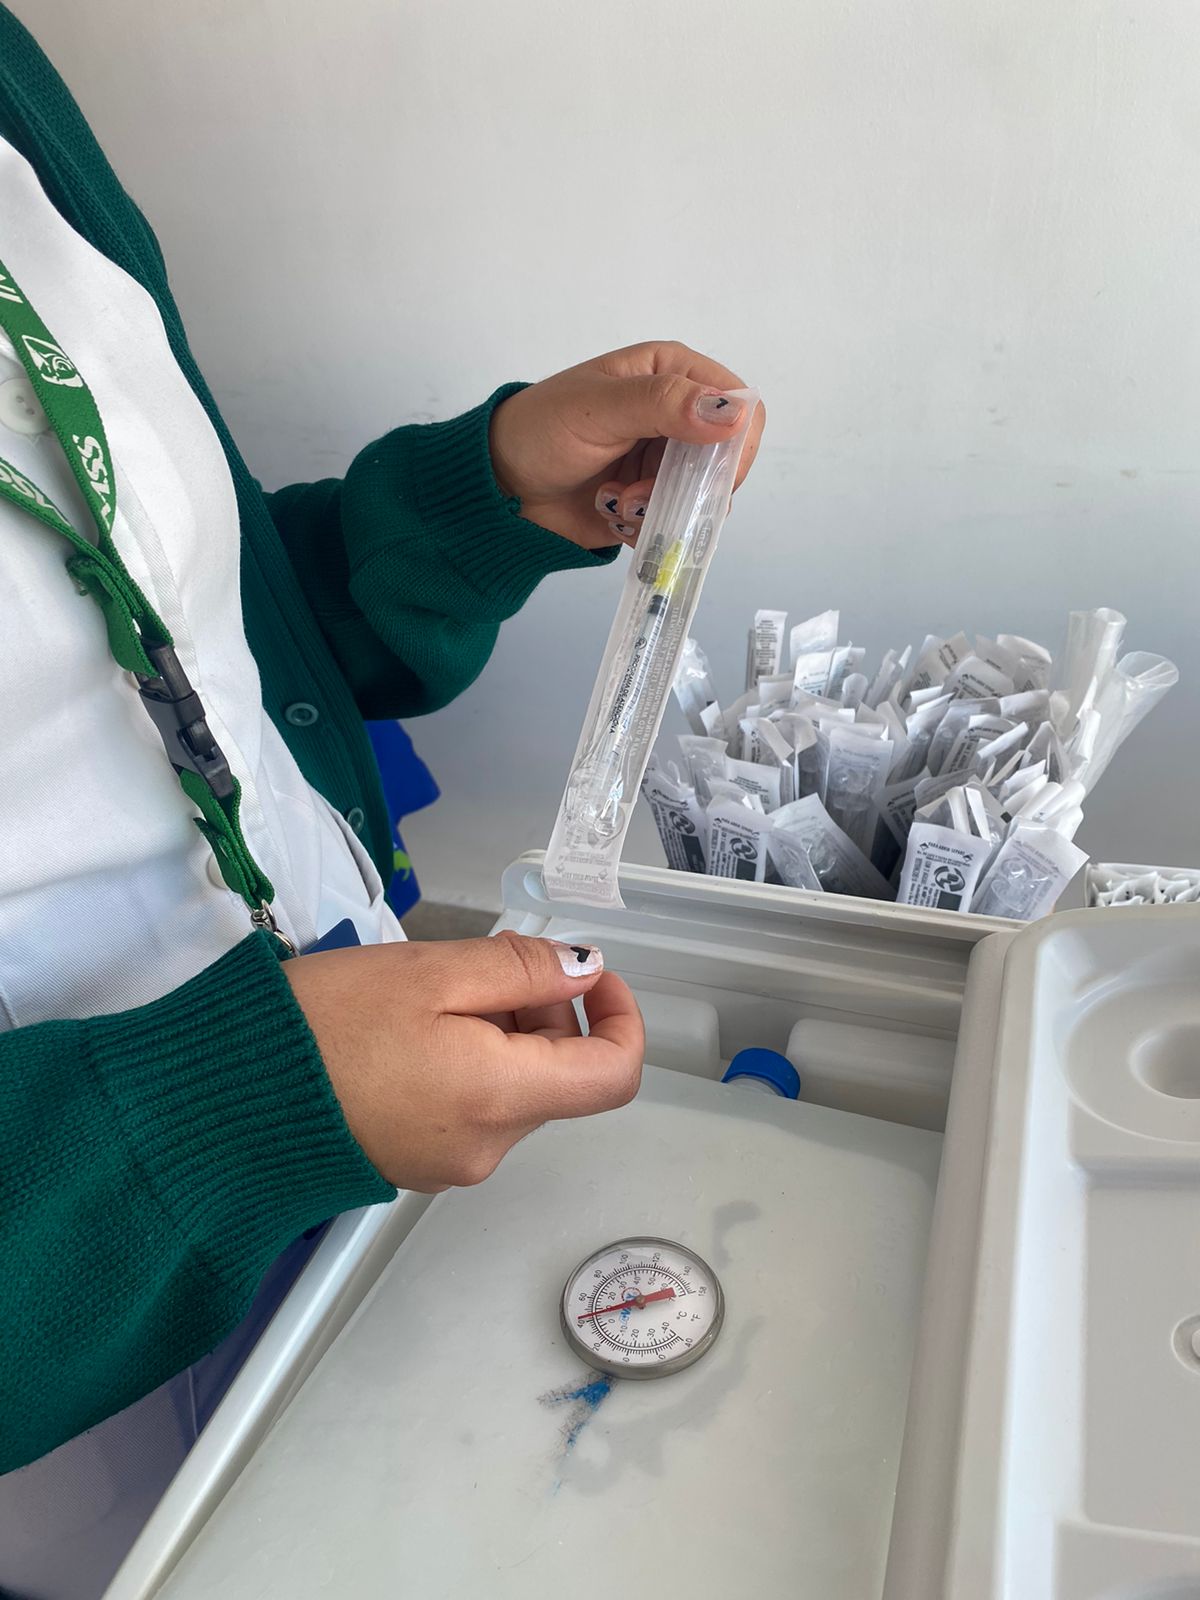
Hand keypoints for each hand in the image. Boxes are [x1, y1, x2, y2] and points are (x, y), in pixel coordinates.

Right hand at [283, 933, 642, 1191]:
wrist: (224, 1098)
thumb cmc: (325, 1025)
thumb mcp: (429, 972)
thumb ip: (520, 969)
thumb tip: (585, 971)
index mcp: (500, 1099)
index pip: (614, 1076)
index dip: (621, 1017)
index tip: (591, 974)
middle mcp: (487, 1147)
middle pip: (559, 1078)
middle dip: (544, 1014)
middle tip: (480, 965)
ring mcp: (449, 1163)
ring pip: (513, 1090)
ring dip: (502, 1035)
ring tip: (432, 994)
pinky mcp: (413, 1162)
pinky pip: (470, 1109)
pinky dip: (467, 1063)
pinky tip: (410, 1030)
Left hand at [488, 341, 765, 549]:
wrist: (500, 487)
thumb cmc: (539, 431)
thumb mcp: (600, 408)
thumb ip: (664, 405)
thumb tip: (731, 413)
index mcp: (670, 374)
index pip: (739, 404)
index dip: (735, 441)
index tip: (709, 472)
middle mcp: (675, 416)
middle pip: (727, 458)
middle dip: (691, 484)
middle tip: (641, 491)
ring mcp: (664, 461)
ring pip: (703, 497)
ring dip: (663, 507)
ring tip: (617, 502)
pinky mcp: (651, 500)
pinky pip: (677, 522)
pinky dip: (648, 526)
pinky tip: (611, 513)